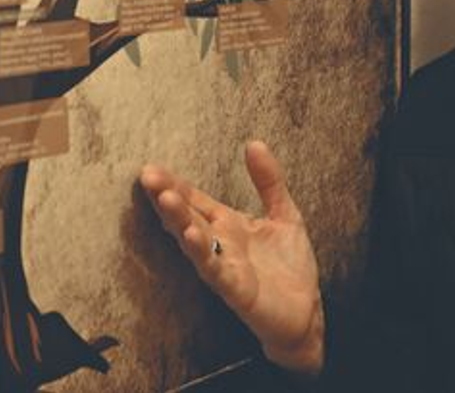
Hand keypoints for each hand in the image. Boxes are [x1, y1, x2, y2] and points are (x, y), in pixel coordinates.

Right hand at [139, 141, 323, 376]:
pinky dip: (203, 254)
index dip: (176, 184)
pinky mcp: (235, 290)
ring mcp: (224, 267)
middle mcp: (220, 244)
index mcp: (228, 225)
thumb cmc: (289, 267)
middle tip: (148, 176)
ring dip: (180, 221)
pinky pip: (215, 270)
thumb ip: (269, 181)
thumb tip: (254, 143)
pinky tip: (192, 237)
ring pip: (195, 242)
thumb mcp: (284, 214)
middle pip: (188, 216)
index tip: (151, 168)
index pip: (196, 200)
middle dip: (168, 197)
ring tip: (166, 200)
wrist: (306, 312)